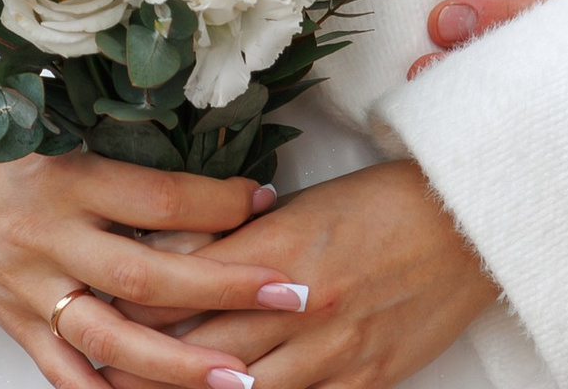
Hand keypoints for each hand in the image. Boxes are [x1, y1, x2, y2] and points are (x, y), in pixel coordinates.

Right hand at [0, 129, 301, 388]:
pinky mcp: (13, 324)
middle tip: (288, 293)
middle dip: (223, 289)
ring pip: (112, 341)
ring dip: (178, 367)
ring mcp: (31, 290)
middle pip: (148, 276)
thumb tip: (205, 150)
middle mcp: (51, 238)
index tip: (267, 199)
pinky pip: (63, 374)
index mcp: (68, 178)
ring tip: (238, 380)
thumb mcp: (56, 123)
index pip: (158, 198)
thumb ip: (122, 143)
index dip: (218, 202)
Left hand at [101, 161, 495, 388]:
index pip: (184, 287)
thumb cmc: (387, 198)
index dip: (135, 307)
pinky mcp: (364, 382)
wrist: (471, 220)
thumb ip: (241, 237)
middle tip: (98, 365)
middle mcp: (298, 305)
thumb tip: (177, 254)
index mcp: (279, 248)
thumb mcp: (306, 206)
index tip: (96, 313)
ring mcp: (332, 352)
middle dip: (144, 366)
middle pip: (199, 351)